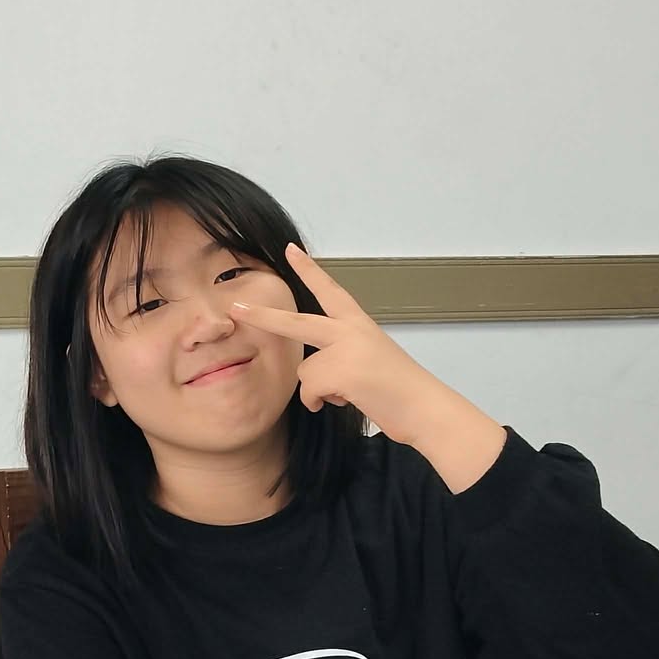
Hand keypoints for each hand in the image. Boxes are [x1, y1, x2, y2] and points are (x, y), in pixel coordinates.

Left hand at [230, 245, 451, 445]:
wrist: (424, 408)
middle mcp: (351, 329)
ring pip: (305, 370)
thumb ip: (340, 356)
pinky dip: (322, 402)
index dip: (309, 270)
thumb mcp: (368, 361)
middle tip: (234, 307)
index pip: (330, 290)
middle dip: (262, 317)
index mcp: (358, 323)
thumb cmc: (398, 391)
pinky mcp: (341, 370)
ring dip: (320, 389)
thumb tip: (315, 383)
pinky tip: (346, 402)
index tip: (290, 250)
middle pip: (296, 321)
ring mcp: (346, 347)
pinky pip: (310, 391)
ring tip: (351, 393)